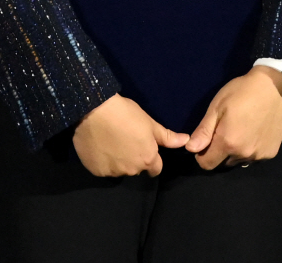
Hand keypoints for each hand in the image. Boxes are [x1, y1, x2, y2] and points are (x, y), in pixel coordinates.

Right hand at [72, 93, 189, 176]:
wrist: (95, 110)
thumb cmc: (126, 113)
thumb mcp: (149, 123)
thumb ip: (167, 137)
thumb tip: (186, 141)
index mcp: (147, 159)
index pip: (156, 168)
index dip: (152, 158)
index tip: (144, 148)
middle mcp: (131, 170)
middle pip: (136, 168)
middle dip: (134, 158)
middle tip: (126, 139)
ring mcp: (113, 172)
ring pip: (119, 168)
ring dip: (118, 159)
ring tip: (112, 140)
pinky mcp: (96, 171)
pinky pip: (103, 168)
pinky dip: (103, 160)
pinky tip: (100, 145)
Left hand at [185, 65, 281, 169]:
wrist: (276, 86)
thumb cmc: (243, 91)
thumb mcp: (218, 106)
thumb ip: (204, 130)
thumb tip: (191, 149)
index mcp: (228, 143)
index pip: (207, 164)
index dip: (202, 154)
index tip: (206, 140)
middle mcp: (244, 155)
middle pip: (223, 163)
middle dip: (219, 151)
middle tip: (225, 129)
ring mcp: (259, 155)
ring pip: (239, 161)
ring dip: (236, 151)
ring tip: (241, 129)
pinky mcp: (271, 153)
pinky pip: (254, 157)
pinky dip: (250, 149)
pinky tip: (254, 131)